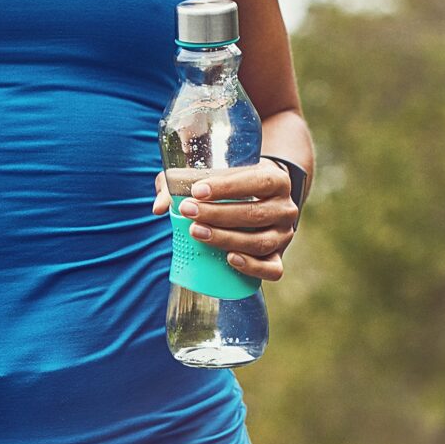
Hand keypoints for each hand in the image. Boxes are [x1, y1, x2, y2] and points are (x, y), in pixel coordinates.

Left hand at [152, 162, 297, 282]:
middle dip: (217, 214)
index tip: (197, 191)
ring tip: (197, 232)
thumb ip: (182, 182)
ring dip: (226, 239)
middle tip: (188, 211)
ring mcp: (284, 235)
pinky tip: (230, 259)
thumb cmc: (231, 185)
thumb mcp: (215, 174)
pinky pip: (272, 269)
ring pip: (259, 242)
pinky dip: (252, 267)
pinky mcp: (278, 258)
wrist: (261, 201)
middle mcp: (285, 208)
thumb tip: (159, 207)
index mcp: (277, 180)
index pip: (257, 182)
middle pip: (254, 214)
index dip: (227, 187)